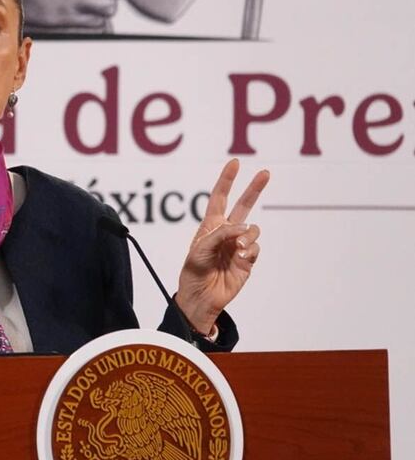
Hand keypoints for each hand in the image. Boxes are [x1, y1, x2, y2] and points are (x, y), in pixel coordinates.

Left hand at [176, 159, 269, 334]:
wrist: (202, 296)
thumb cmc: (194, 272)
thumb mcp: (199, 251)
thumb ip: (219, 235)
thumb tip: (243, 228)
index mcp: (211, 226)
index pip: (219, 198)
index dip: (226, 180)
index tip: (234, 163)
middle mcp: (227, 232)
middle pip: (244, 205)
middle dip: (254, 189)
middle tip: (265, 173)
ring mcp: (239, 245)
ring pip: (253, 229)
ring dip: (247, 236)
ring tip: (237, 249)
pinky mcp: (248, 259)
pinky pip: (256, 247)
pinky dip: (250, 250)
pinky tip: (241, 257)